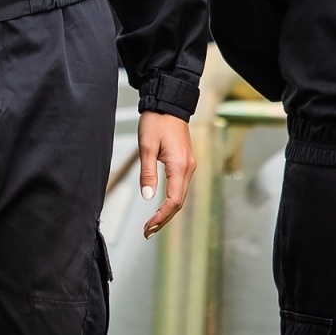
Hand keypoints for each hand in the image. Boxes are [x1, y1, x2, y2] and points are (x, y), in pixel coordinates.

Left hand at [137, 111, 196, 238]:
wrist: (168, 103)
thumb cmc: (156, 121)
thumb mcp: (147, 147)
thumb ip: (147, 173)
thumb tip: (148, 197)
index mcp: (180, 165)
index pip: (174, 200)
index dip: (161, 216)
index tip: (148, 227)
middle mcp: (189, 168)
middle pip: (179, 202)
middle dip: (164, 219)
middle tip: (147, 231)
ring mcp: (189, 165)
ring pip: (180, 196)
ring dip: (167, 211)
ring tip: (152, 224)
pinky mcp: (186, 162)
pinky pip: (180, 187)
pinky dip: (171, 200)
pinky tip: (161, 206)